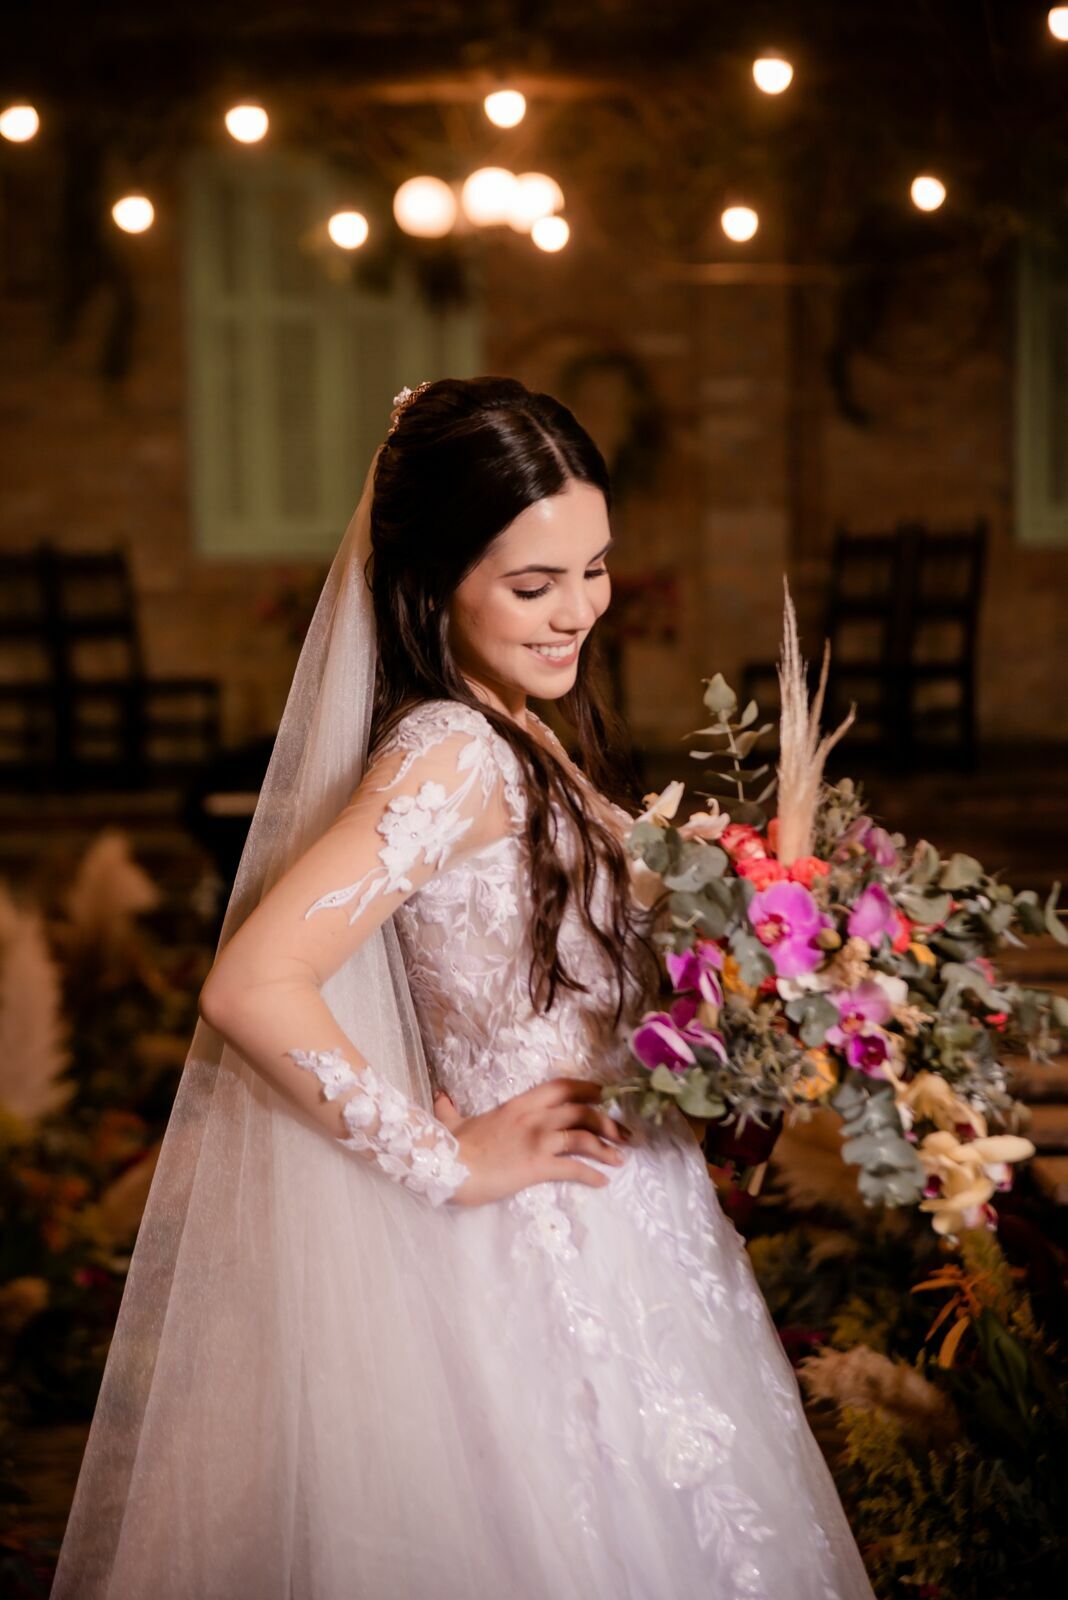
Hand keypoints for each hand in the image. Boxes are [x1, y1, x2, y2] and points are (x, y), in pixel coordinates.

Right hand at [433, 1076, 632, 1207]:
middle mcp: (535, 1117)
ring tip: (621, 1159)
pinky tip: (601, 1182)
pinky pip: (572, 1168)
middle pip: (583, 1111)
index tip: (607, 1096)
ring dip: (607, 1148)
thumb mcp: (454, 1121)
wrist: (447, 1166)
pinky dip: (591, 1174)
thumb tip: (440, 1099)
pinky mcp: (537, 1165)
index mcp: (520, 1103)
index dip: (589, 1089)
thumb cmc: (452, 1145)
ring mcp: (538, 1140)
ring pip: (583, 1137)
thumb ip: (451, 1110)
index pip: (564, 1087)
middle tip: (626, 1134)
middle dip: (609, 1122)